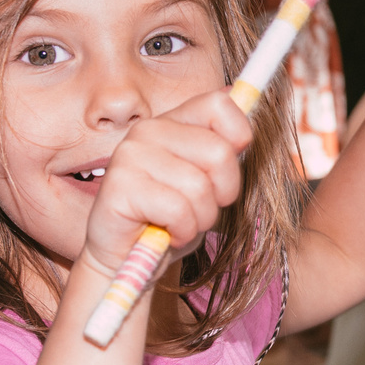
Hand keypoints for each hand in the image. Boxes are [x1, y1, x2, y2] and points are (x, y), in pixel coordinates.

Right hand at [79, 88, 251, 276]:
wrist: (128, 260)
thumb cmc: (171, 221)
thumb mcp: (207, 183)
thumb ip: (223, 151)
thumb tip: (245, 120)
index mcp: (172, 121)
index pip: (219, 104)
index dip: (239, 137)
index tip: (226, 171)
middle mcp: (148, 130)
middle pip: (220, 152)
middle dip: (222, 193)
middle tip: (200, 209)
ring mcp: (130, 155)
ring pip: (200, 187)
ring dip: (200, 218)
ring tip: (180, 224)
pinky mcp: (119, 185)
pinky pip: (178, 210)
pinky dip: (182, 231)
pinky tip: (166, 233)